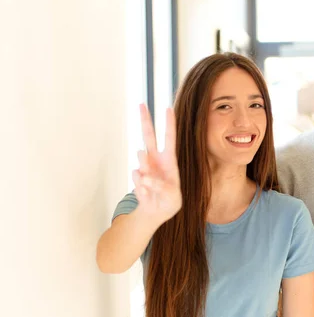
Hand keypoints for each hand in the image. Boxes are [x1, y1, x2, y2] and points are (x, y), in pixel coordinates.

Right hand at [132, 104, 181, 223]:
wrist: (155, 212)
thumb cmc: (169, 201)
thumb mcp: (173, 197)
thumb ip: (162, 187)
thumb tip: (146, 176)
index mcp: (170, 160)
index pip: (169, 138)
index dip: (169, 124)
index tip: (167, 108)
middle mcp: (155, 159)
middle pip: (148, 136)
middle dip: (145, 120)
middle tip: (141, 104)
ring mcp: (144, 167)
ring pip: (141, 158)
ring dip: (146, 169)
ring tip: (151, 184)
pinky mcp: (136, 177)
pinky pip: (137, 178)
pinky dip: (143, 188)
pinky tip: (147, 194)